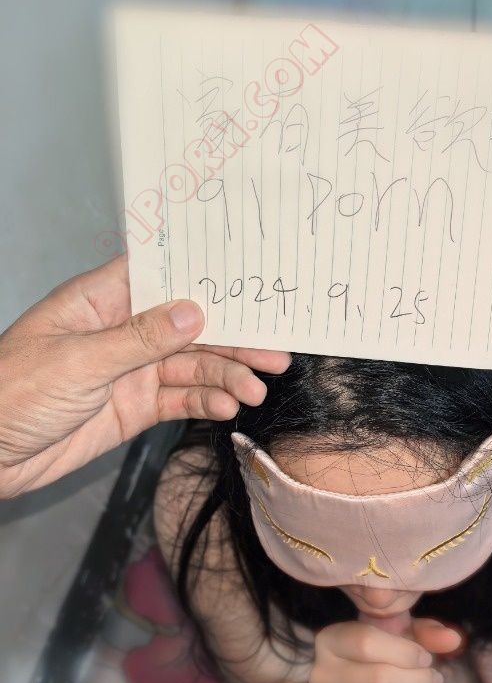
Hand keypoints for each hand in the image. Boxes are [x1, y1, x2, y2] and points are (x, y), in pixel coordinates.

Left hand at [0, 255, 290, 497]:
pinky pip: (179, 399)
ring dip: (226, 375)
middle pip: (188, 326)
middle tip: (274, 352)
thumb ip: (140, 339)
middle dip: (231, 338)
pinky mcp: (135, 407)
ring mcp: (131, 370)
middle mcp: (123, 331)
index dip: (204, 275)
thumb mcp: (78, 361)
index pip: (161, 276)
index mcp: (101, 302)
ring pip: (190, 365)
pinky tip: (228, 407)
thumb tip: (193, 312)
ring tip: (256, 390)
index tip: (249, 279)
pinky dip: (205, 402)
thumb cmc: (11, 392)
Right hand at [309, 618, 462, 682]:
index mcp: (331, 640)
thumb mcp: (395, 638)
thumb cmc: (373, 662)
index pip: (366, 642)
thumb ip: (424, 633)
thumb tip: (452, 639)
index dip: (405, 651)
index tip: (426, 658)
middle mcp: (320, 673)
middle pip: (377, 679)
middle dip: (419, 682)